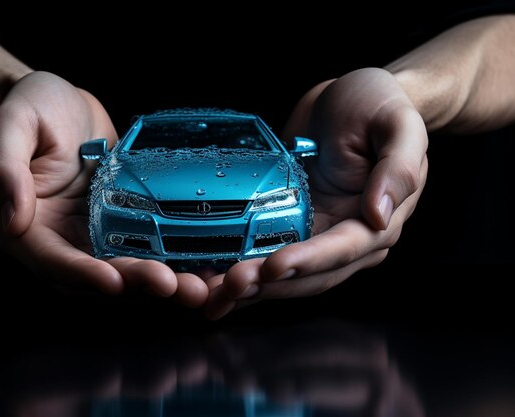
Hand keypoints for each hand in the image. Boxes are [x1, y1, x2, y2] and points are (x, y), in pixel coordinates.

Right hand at [0, 72, 206, 305]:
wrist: (63, 101)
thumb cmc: (31, 105)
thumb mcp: (13, 124)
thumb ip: (5, 168)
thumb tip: (11, 218)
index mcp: (24, 226)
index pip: (51, 260)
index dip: (82, 274)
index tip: (114, 282)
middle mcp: (58, 239)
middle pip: (94, 274)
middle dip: (133, 284)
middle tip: (174, 286)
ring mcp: (90, 234)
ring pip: (123, 268)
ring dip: (157, 281)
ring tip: (196, 287)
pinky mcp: (118, 224)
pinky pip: (142, 247)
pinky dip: (169, 259)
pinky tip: (200, 264)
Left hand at [205, 68, 427, 318]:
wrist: (347, 99)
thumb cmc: (379, 105)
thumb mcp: (397, 125)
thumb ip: (397, 168)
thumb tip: (380, 216)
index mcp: (377, 222)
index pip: (341, 250)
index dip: (307, 261)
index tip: (273, 267)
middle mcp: (346, 238)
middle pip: (308, 274)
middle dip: (269, 285)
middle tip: (230, 287)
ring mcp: (315, 236)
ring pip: (283, 277)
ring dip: (250, 289)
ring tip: (212, 295)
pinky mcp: (290, 228)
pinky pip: (265, 256)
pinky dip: (242, 271)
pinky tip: (211, 282)